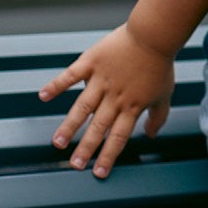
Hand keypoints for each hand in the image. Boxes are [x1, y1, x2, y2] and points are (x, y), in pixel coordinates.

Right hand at [38, 24, 175, 177]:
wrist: (153, 34)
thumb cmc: (160, 64)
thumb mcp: (164, 94)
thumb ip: (157, 117)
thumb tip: (149, 135)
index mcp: (132, 106)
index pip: (118, 137)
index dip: (108, 155)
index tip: (98, 173)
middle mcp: (115, 96)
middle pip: (98, 127)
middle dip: (86, 148)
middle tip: (74, 165)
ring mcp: (101, 79)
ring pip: (82, 107)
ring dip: (69, 126)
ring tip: (57, 143)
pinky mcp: (91, 62)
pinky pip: (71, 75)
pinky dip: (56, 85)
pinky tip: (42, 96)